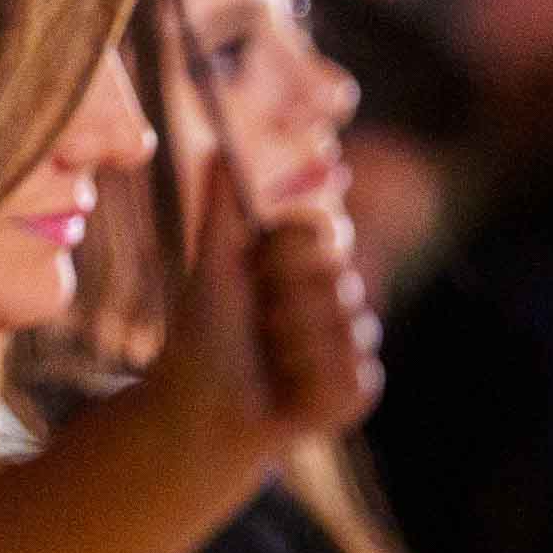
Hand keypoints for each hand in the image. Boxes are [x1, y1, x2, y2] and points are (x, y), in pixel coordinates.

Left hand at [149, 157, 381, 445]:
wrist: (197, 407)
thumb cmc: (202, 332)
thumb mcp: (213, 264)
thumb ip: (221, 207)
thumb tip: (221, 146)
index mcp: (306, 260)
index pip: (322, 229)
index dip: (286, 250)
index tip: (256, 267)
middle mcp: (334, 296)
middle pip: (335, 275)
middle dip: (283, 299)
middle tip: (256, 320)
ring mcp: (350, 343)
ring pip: (344, 327)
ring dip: (290, 345)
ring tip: (267, 358)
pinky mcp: (356, 390)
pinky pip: (351, 375)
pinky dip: (307, 384)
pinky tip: (285, 391)